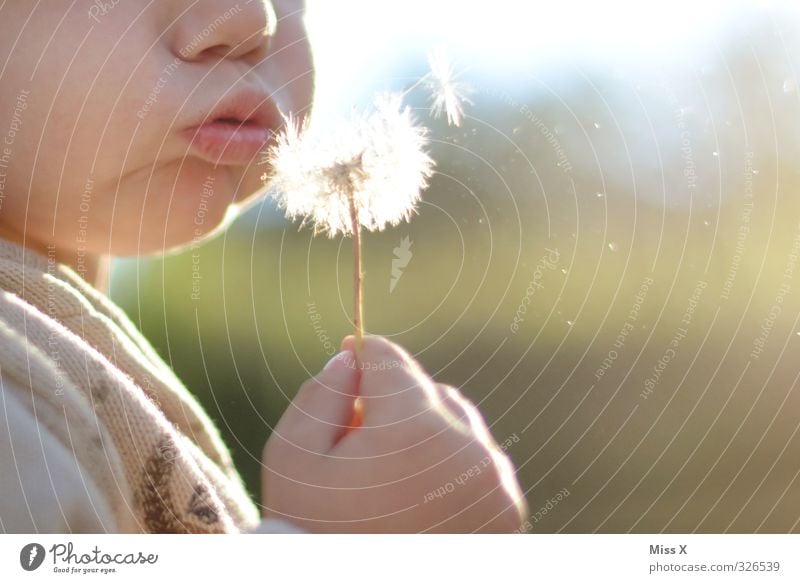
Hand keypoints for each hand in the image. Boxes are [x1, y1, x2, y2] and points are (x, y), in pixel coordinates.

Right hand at [261, 335, 527, 531]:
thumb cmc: (315, 533)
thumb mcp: (293, 460)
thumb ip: (320, 396)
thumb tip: (351, 359)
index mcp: (414, 432)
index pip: (391, 362)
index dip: (362, 358)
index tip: (349, 359)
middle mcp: (470, 451)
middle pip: (427, 391)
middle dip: (392, 407)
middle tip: (358, 444)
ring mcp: (496, 485)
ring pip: (458, 423)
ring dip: (425, 433)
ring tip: (389, 479)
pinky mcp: (508, 513)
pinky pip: (479, 461)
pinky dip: (451, 466)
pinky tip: (417, 498)